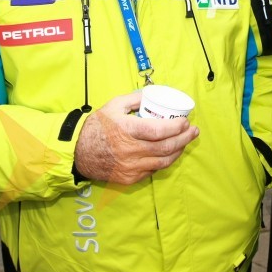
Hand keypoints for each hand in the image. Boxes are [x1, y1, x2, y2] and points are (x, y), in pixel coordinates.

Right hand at [74, 91, 198, 184]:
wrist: (77, 152)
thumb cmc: (97, 126)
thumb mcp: (114, 105)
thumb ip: (136, 98)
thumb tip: (155, 94)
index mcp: (127, 130)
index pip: (159, 130)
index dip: (176, 127)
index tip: (185, 121)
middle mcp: (130, 150)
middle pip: (166, 147)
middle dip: (184, 139)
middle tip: (194, 131)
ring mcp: (130, 167)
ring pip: (163, 161)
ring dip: (178, 151)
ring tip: (186, 141)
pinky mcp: (129, 178)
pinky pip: (153, 170)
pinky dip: (164, 161)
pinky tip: (169, 153)